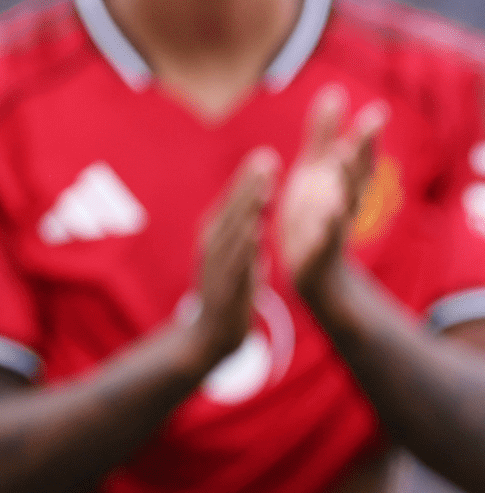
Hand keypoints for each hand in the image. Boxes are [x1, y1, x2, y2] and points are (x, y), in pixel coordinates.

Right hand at [188, 149, 278, 366]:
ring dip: (248, 207)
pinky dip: (245, 245)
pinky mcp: (223, 288)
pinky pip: (235, 264)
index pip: (234, 204)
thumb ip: (245, 236)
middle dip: (250, 184)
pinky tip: (256, 229)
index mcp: (216, 238)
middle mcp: (212, 247)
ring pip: (234, 231)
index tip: (266, 155)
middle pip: (232, 210)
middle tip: (268, 157)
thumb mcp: (238, 259)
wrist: (209, 338)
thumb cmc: (229, 293)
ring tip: (266, 185)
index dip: (249, 179)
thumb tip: (256, 215)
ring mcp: (216, 267)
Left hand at [276, 86, 387, 300]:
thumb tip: (335, 92)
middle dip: (363, 150)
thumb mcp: (316, 168)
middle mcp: (346, 200)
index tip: (378, 112)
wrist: (311, 268)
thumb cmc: (314, 213)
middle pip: (358, 174)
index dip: (368, 136)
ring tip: (342, 156)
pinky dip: (328, 226)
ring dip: (347, 180)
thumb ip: (324, 133)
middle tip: (371, 125)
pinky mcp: (320, 250)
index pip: (360, 156)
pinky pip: (326, 238)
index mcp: (343, 180)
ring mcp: (335, 225)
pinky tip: (328, 213)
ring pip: (346, 201)